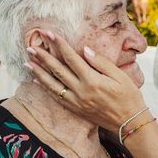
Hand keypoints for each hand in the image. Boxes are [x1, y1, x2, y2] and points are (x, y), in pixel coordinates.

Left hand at [27, 31, 145, 131]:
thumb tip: (84, 50)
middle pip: (58, 70)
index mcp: (92, 80)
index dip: (59, 44)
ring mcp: (77, 102)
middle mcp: (81, 91)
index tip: (49, 34)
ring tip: (27, 62)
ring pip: (53, 85)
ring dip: (39, 72)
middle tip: (30, 47)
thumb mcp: (121, 76)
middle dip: (43, 57)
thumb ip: (101, 62)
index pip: (71, 58)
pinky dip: (45, 88)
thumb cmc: (129, 97)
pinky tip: (37, 80)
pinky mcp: (76, 109)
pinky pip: (56, 97)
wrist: (130, 123)